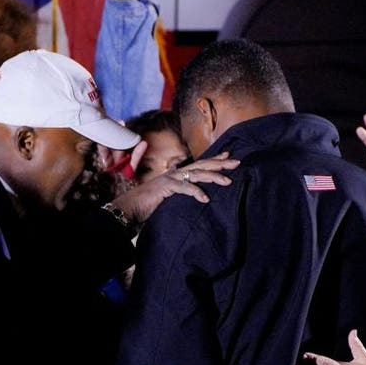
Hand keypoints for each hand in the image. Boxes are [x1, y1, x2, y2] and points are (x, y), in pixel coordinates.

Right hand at [110, 152, 237, 223]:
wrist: (128, 208)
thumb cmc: (147, 205)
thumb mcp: (168, 198)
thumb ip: (180, 193)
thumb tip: (193, 195)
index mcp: (177, 174)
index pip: (199, 164)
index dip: (214, 159)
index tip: (229, 156)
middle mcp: (175, 172)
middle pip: (202, 165)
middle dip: (220, 164)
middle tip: (237, 163)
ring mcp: (170, 178)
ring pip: (197, 174)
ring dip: (213, 177)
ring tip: (228, 181)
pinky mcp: (166, 187)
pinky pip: (184, 188)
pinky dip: (196, 192)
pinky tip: (206, 199)